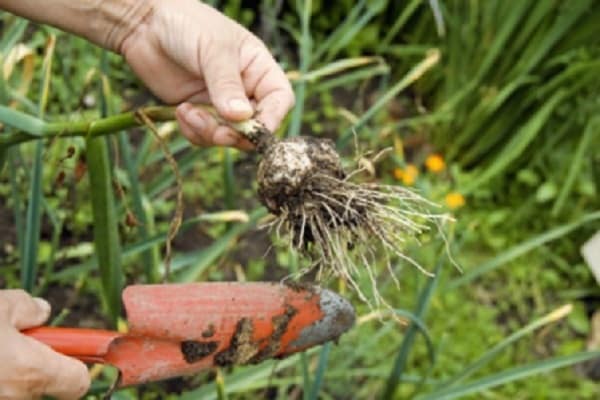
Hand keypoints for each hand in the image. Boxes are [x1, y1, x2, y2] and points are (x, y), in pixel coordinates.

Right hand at [0, 290, 89, 399]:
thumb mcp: (0, 306)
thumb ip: (28, 308)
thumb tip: (41, 312)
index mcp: (31, 371)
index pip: (79, 382)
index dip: (78, 364)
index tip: (68, 348)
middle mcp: (16, 397)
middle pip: (45, 385)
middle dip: (36, 366)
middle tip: (16, 342)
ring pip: (17, 390)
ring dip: (11, 373)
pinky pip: (2, 390)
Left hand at [120, 0, 294, 149]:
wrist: (144, 24)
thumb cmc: (187, 25)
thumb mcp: (212, 50)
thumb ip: (227, 84)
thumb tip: (242, 117)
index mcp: (258, 68)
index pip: (279, 100)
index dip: (272, 119)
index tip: (254, 130)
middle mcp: (244, 89)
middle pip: (255, 125)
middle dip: (236, 134)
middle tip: (218, 134)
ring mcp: (221, 103)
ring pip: (229, 136)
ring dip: (210, 133)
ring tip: (189, 113)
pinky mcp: (198, 112)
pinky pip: (204, 135)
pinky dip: (193, 132)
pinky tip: (180, 111)